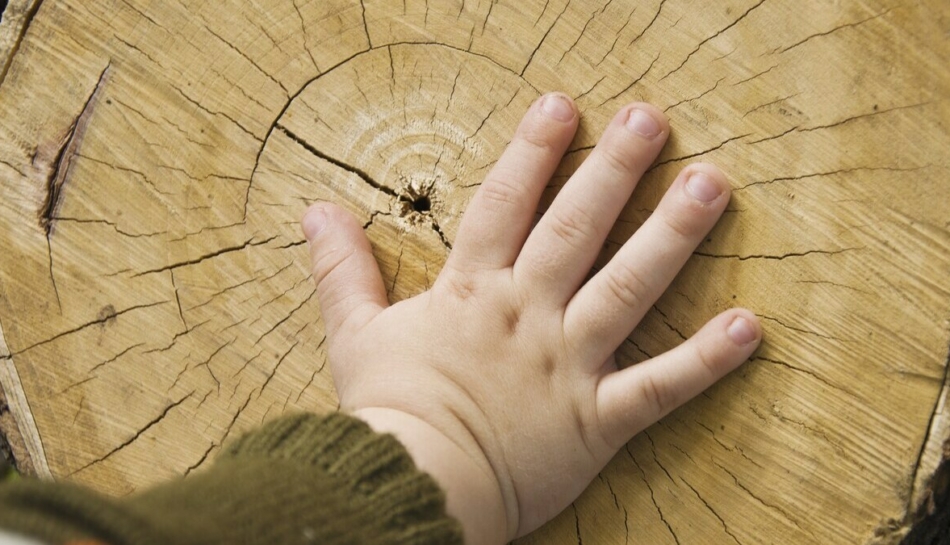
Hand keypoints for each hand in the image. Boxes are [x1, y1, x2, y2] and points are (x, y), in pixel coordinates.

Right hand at [301, 93, 760, 543]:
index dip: (533, 152)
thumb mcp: (353, 335)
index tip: (562, 106)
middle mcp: (527, 315)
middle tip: (651, 118)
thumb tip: (315, 210)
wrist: (409, 490)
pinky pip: (659, 388)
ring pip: (628, 289)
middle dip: (613, 168)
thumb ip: (340, 269)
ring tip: (710, 184)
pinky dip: (705, 360)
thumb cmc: (386, 413)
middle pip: (575, 228)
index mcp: (473, 292)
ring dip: (671, 235)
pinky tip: (748, 325)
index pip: (506, 205)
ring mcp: (567, 365)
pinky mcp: (597, 421)